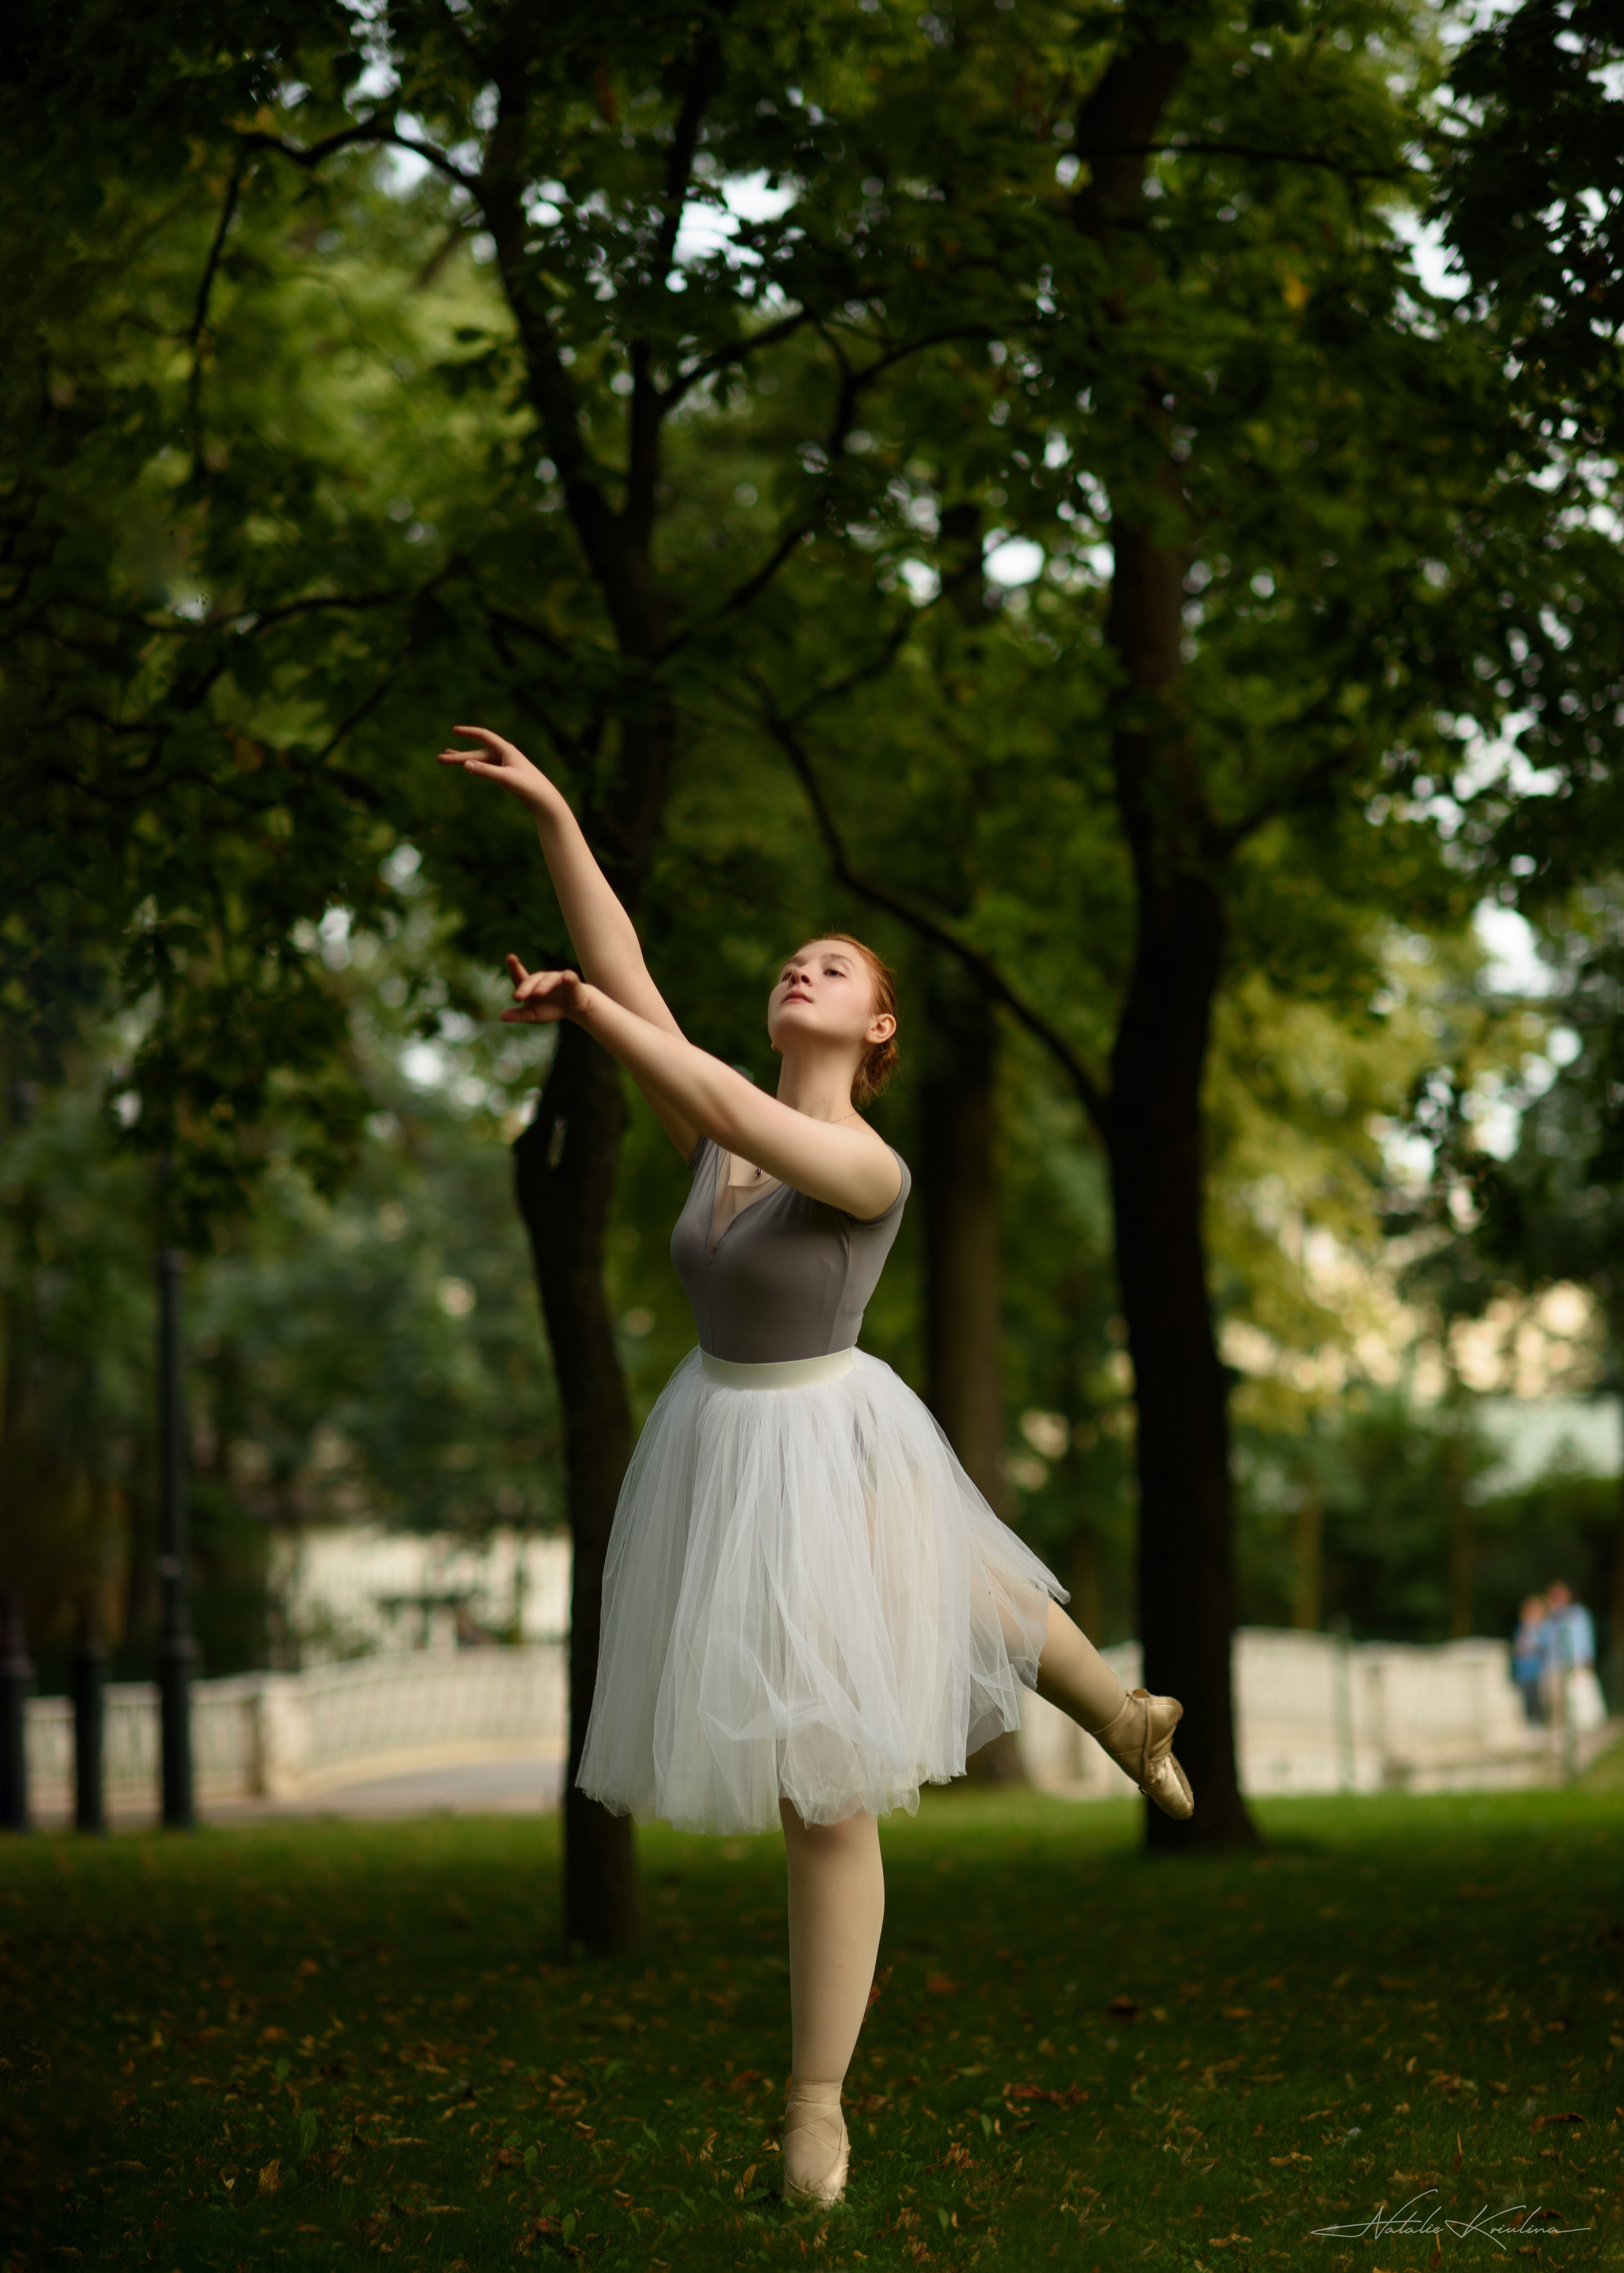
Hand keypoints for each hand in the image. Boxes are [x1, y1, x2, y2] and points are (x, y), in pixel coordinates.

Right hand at [436, 725, 556, 809]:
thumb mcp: (505, 778)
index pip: (484, 736)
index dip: (469, 732)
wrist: (544, 799)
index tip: (454, 730)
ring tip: (446, 757)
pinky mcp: (506, 774)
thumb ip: (485, 771)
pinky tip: (467, 765)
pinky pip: (485, 767)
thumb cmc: (528, 786)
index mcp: (506, 750)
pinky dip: (474, 765)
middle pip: (477, 751)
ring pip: (479, 760)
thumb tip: (465, 764)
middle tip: (439, 758)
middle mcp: (505, 754)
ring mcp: (505, 764)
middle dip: (458, 755)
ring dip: (463, 759)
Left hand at [500, 953, 592, 1024]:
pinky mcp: (571, 980)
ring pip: (549, 980)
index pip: (519, 975)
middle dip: (525, 988)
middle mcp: (541, 979)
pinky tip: (566, 978)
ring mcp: (556, 978)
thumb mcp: (533, 1015)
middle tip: (518, 997)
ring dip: (543, 986)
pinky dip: (567, 978)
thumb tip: (501, 1016)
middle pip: (531, 980)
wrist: (573, 1008)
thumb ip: (519, 1015)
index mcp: (530, 985)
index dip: (514, 967)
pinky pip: (569, 977)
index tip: (510, 957)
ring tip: (538, 994)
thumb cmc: (551, 1008)